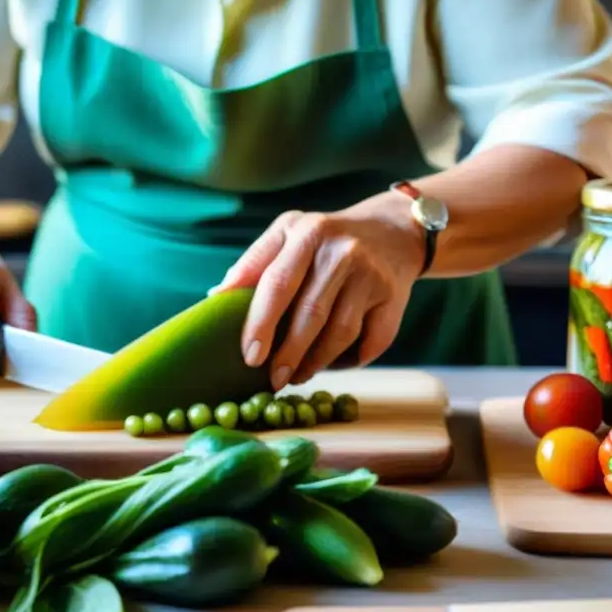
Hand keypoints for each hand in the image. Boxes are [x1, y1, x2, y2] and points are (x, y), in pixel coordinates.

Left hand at [213, 190, 424, 389]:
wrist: (392, 231)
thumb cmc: (324, 240)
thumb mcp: (287, 234)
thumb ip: (253, 264)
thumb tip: (216, 299)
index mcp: (307, 232)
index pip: (277, 283)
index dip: (260, 323)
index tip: (250, 357)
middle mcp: (342, 251)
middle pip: (310, 313)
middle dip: (288, 354)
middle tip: (273, 380)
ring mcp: (372, 274)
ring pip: (341, 333)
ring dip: (316, 363)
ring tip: (297, 375)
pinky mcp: (395, 297)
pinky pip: (370, 342)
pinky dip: (351, 360)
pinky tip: (333, 364)